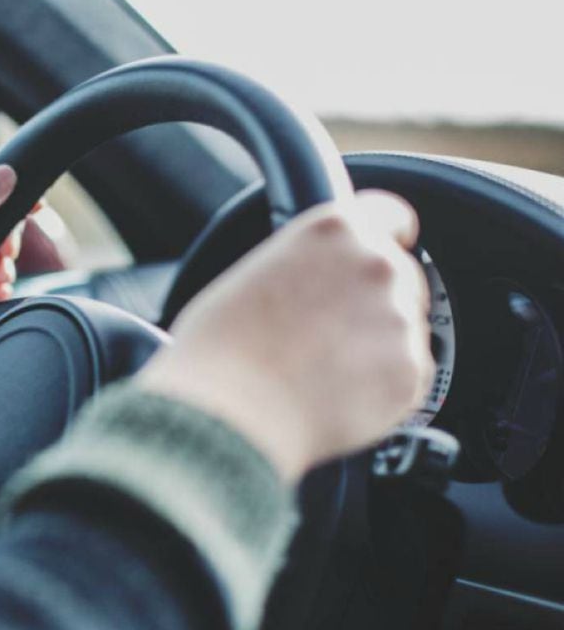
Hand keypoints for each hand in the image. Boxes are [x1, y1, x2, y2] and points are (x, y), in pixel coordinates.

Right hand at [138, 191, 433, 482]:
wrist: (229, 413)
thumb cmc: (220, 351)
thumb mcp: (250, 277)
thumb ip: (300, 266)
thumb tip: (311, 285)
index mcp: (333, 230)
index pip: (391, 215)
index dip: (387, 236)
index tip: (387, 249)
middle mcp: (375, 265)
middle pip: (401, 277)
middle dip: (373, 303)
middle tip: (329, 335)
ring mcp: (398, 319)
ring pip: (403, 330)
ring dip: (376, 348)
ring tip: (321, 373)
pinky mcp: (410, 372)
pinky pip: (407, 377)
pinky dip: (381, 390)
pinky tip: (335, 396)